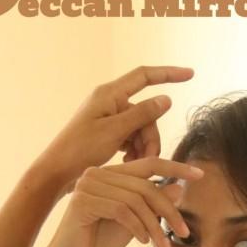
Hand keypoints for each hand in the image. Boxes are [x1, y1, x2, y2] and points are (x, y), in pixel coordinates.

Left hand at [31, 64, 195, 198]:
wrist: (56, 172)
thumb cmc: (80, 150)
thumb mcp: (114, 132)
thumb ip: (141, 115)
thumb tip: (166, 99)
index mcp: (109, 94)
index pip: (145, 76)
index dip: (169, 73)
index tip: (190, 74)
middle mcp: (110, 102)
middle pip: (146, 113)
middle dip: (151, 136)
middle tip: (148, 160)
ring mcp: (108, 118)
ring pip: (140, 128)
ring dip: (143, 147)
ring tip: (134, 166)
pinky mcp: (107, 133)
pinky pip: (130, 137)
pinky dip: (134, 150)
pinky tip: (128, 164)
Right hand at [35, 157, 203, 246]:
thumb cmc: (99, 242)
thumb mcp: (135, 223)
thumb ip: (152, 204)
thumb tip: (178, 187)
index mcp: (110, 173)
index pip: (149, 163)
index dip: (176, 167)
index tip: (200, 175)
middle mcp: (97, 172)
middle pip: (146, 184)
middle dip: (169, 211)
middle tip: (184, 232)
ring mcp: (88, 184)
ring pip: (136, 199)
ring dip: (155, 226)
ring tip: (162, 246)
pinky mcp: (83, 200)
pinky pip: (122, 210)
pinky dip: (137, 228)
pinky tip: (141, 242)